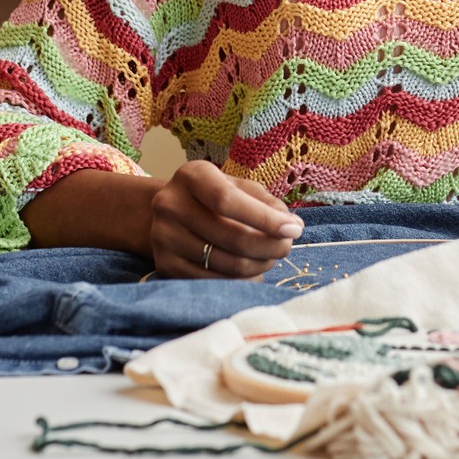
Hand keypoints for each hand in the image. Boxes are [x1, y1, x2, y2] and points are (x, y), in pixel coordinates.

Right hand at [149, 161, 302, 279]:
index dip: (264, 219)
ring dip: (259, 265)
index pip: (228, 201)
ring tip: (270, 258)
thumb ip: (265, 202)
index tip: (294, 229)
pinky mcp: (165, 264)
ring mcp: (163, 237)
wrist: (168, 213)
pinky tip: (253, 271)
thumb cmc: (212, 197)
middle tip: (287, 247)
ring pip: (226, 264)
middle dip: (269, 246)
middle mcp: (171, 205)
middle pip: (231, 237)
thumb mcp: (236, 186)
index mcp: (192, 176)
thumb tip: (292, 226)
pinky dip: (242, 280)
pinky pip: (214, 281)